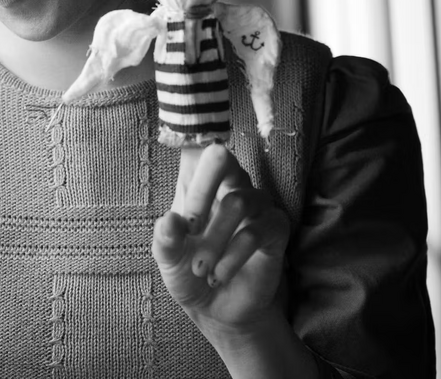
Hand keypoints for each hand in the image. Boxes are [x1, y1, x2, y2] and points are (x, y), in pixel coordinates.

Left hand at [152, 143, 289, 337]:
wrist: (217, 308)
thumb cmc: (188, 272)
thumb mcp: (168, 259)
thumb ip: (165, 240)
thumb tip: (169, 220)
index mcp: (197, 184)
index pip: (195, 148)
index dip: (190, 132)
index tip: (186, 133)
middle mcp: (229, 186)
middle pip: (221, 158)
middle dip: (202, 188)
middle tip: (190, 226)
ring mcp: (256, 204)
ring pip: (238, 202)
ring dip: (215, 240)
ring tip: (200, 268)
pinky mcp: (275, 229)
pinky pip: (256, 232)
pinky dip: (232, 257)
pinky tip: (218, 276)